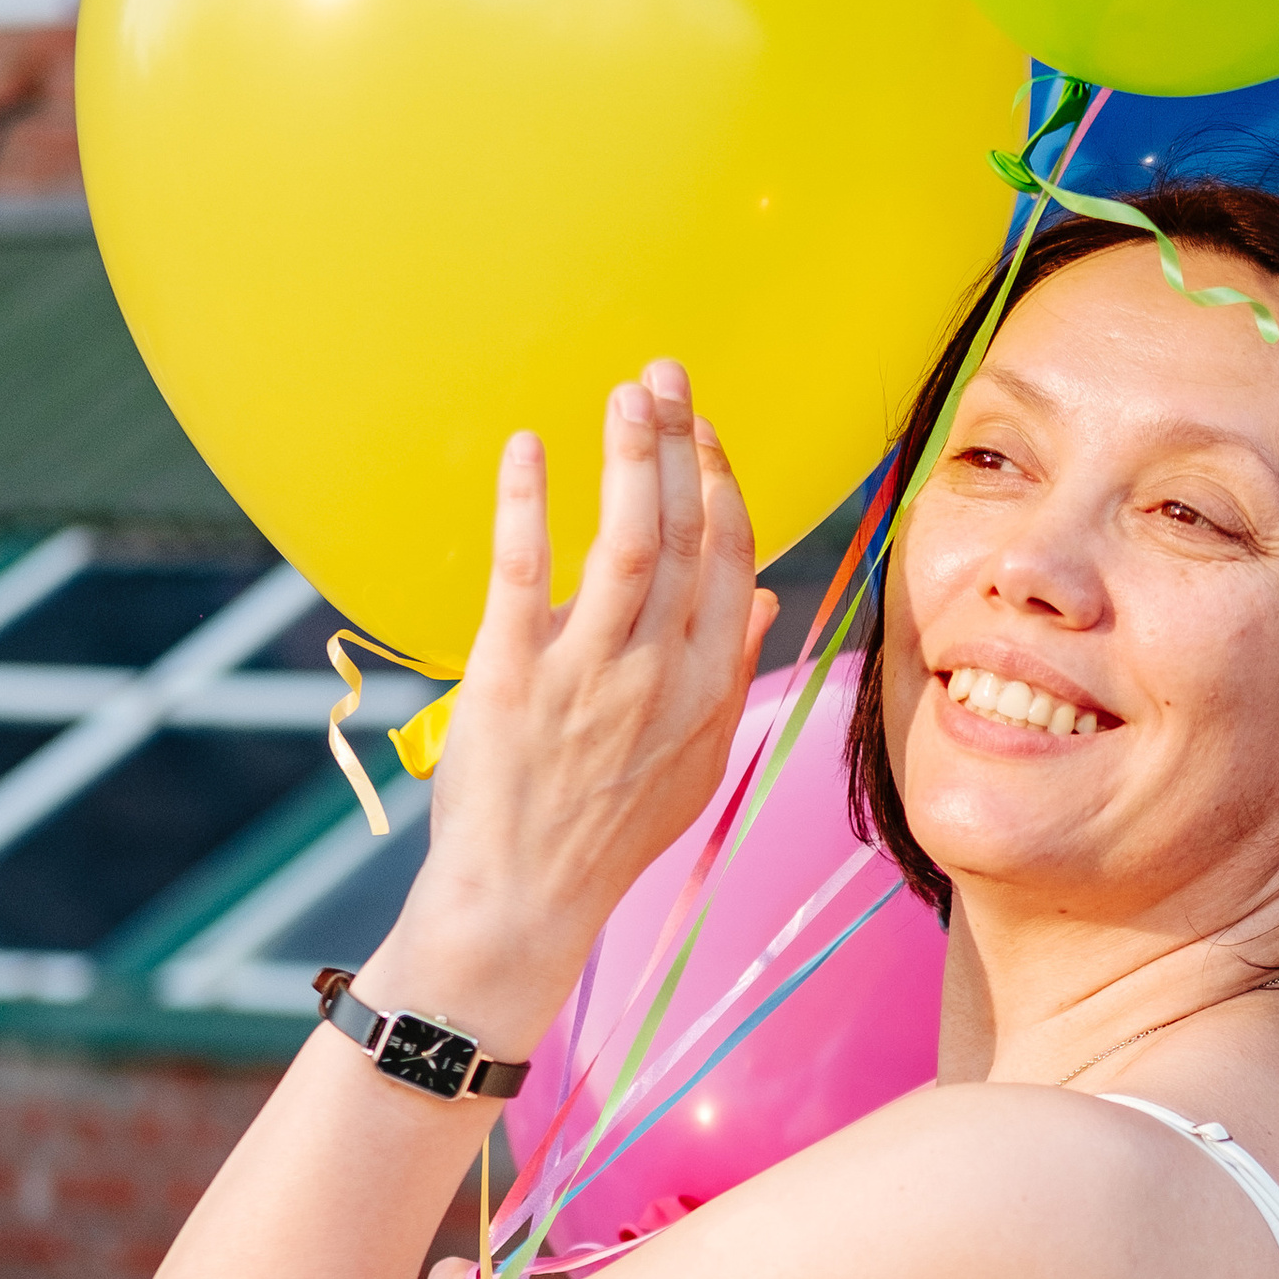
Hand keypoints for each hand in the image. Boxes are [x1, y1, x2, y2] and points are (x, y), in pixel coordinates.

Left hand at [364, 362, 776, 1055]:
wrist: (526, 903)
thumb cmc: (608, 834)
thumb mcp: (695, 760)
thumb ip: (732, 672)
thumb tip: (765, 600)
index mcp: (709, 688)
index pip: (732, 562)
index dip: (720, 486)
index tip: (702, 431)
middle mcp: (661, 675)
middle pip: (684, 536)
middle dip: (680, 444)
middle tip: (663, 375)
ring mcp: (589, 676)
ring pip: (624, 543)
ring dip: (629, 458)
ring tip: (626, 393)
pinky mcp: (513, 678)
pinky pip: (523, 575)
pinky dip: (527, 505)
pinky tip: (527, 448)